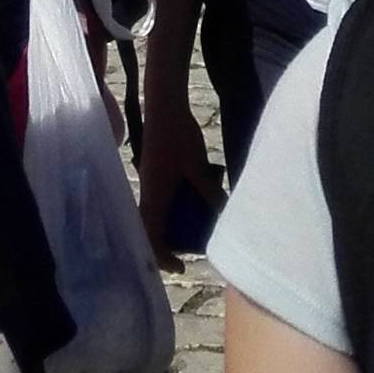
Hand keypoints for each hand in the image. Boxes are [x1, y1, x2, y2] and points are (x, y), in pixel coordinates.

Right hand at [138, 82, 217, 262]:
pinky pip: (158, 200)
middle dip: (165, 245)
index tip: (181, 267)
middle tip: (184, 253)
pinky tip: (189, 201)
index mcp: (154, 197)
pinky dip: (170, 209)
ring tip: (189, 230)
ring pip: (154, 214)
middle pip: (149, 230)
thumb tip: (227, 217)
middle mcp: (147, 193)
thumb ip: (211, 193)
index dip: (164, 257)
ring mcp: (148, 181)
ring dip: (167, 226)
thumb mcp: (199, 168)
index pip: (152, 238)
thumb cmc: (179, 136)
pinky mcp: (153, 171)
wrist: (164, 105)